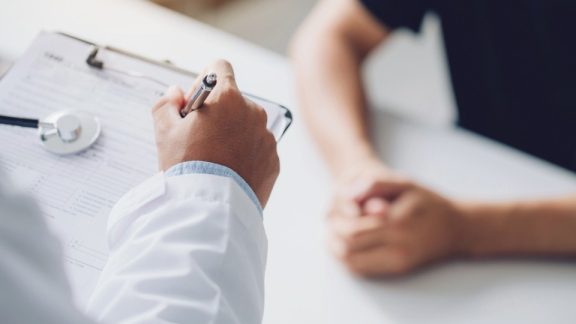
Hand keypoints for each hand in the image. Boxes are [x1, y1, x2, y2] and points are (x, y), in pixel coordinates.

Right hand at [152, 60, 279, 207]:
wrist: (211, 207)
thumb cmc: (188, 167)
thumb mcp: (164, 131)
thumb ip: (166, 103)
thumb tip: (175, 94)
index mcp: (228, 97)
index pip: (219, 68)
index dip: (203, 82)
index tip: (195, 105)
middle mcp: (253, 112)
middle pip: (233, 100)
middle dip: (217, 113)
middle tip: (199, 139)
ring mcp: (266, 137)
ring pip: (246, 126)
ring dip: (232, 135)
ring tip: (214, 160)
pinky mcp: (274, 160)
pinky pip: (258, 149)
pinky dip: (245, 155)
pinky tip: (229, 172)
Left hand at [328, 175, 465, 274]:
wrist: (457, 228)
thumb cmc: (428, 202)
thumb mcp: (404, 183)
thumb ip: (375, 184)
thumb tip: (347, 194)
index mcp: (398, 224)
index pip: (352, 230)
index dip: (338, 220)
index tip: (337, 208)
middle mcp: (398, 248)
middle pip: (349, 247)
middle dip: (335, 233)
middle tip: (332, 221)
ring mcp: (397, 262)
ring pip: (352, 262)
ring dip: (337, 249)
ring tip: (334, 232)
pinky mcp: (397, 270)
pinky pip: (362, 269)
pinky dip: (347, 257)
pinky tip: (346, 243)